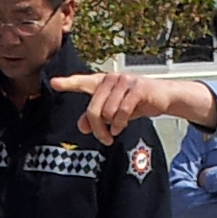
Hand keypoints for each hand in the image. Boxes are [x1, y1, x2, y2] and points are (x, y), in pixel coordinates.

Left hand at [55, 70, 216, 144]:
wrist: (162, 97)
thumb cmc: (135, 102)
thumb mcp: (113, 112)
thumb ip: (95, 117)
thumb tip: (82, 126)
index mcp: (103, 82)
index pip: (82, 82)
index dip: (68, 83)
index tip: (53, 83)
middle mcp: (111, 78)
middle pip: (93, 109)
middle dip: (97, 128)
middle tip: (104, 139)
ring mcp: (125, 81)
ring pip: (107, 112)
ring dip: (111, 127)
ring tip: (116, 130)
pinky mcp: (138, 87)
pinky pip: (122, 111)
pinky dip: (120, 123)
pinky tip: (121, 127)